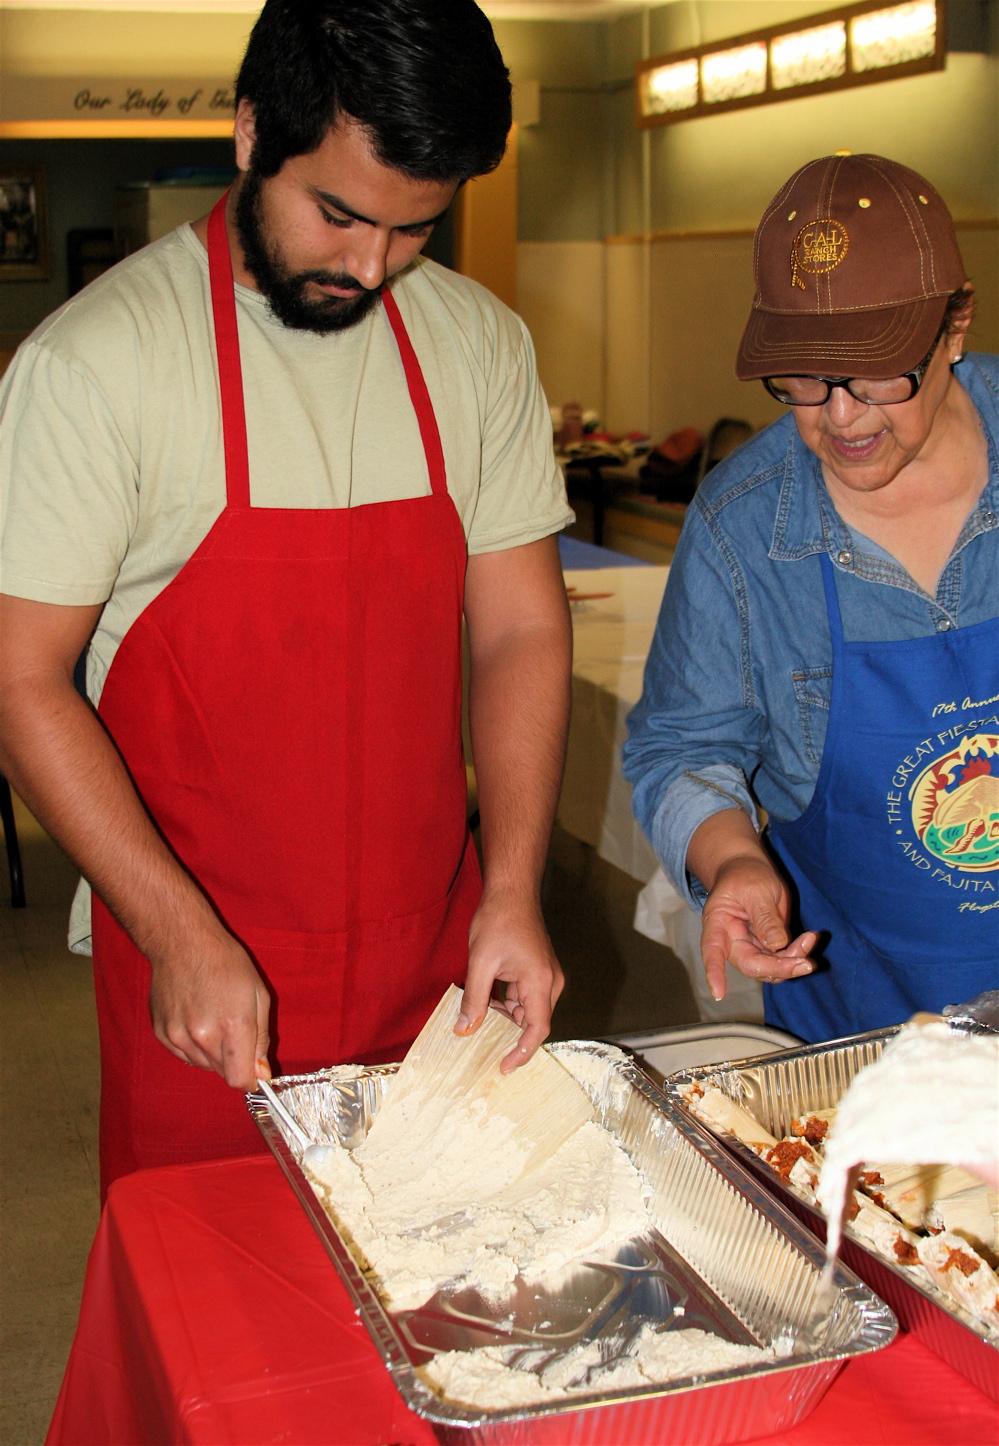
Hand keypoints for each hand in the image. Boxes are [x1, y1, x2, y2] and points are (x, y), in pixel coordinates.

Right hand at [148, 929, 270, 1090]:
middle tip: (234, 1030)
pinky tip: (196, 1020)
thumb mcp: (259, 994)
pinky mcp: (162, 1034)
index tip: (254, 1070)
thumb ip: (262, 1038)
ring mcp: (178, 1037)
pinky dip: (193, 1047)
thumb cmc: (226, 964)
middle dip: (234, 1061)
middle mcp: (203, 1037)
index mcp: (232, 1026)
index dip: (250, 1078)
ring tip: (213, 1020)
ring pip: (203, 1066)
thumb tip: (261, 1073)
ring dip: (213, 1054)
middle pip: (222, 1073)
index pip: (239, 1079)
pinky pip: (184, 1056)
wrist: (183, 944)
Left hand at [455, 889, 563, 1072]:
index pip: (538, 1030)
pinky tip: (485, 999)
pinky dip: (506, 1003)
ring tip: (477, 1013)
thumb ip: (475, 999)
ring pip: (526, 1010)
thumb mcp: (480, 962)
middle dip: (506, 1033)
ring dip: (503, 1016)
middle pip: (532, 1022)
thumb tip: (465, 1030)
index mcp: (541, 982)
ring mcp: (546, 976)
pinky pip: (524, 997)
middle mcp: (550, 982)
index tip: (504, 1067)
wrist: (511, 891)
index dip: (522, 1053)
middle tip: (478, 1039)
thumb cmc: (499, 920)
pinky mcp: (538, 971)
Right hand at [701, 855, 816, 1001]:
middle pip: (751, 965)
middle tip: (806, 964)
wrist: (749, 869)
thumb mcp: (756, 890)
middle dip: (779, 968)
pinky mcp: (766, 947)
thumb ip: (766, 918)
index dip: (714, 972)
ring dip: (793, 961)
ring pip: (770, 968)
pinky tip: (809, 938)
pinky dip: (798, 953)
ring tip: (810, 939)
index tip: (718, 993)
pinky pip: (783, 959)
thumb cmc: (745, 875)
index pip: (712, 950)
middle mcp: (731, 941)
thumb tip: (778, 946)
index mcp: (718, 923)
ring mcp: (750, 946)